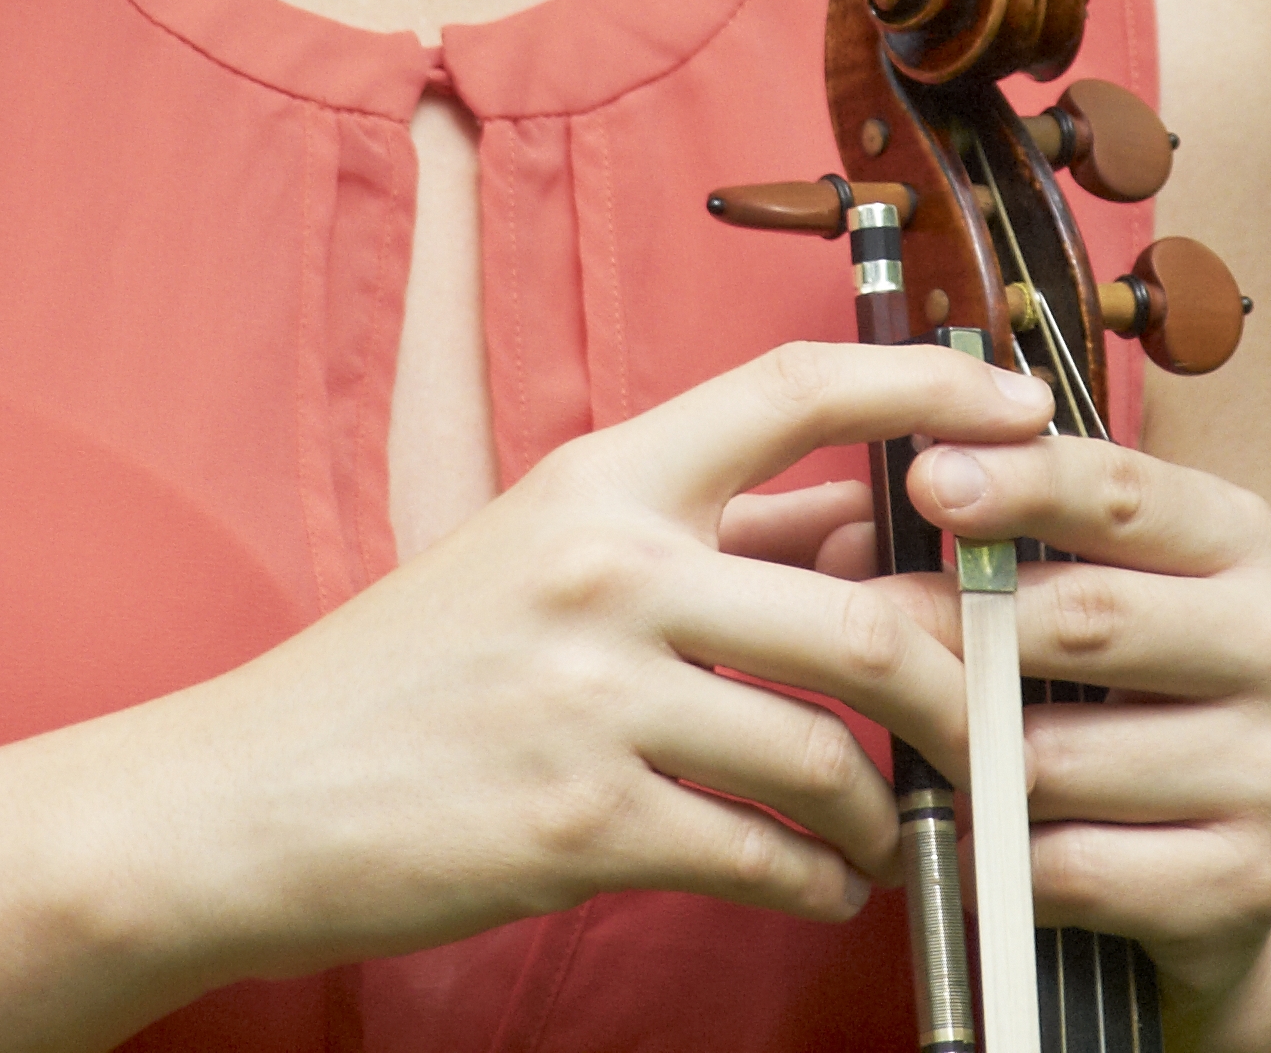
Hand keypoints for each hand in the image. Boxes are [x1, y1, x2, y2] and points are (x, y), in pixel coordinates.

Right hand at [156, 340, 1055, 980]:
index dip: (930, 385)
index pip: (796, 387)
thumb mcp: (540, 555)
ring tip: (892, 830)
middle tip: (993, 723)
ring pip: (829, 752)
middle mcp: (608, 568)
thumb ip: (698, 533)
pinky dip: (816, 880)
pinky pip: (763, 855)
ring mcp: (595, 697)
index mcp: (602, 475)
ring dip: (888, 807)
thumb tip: (864, 522)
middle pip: (861, 611)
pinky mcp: (582, 823)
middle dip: (957, 686)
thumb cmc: (404, 675)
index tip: (1024, 409)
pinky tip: (818, 885)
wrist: (246, 797)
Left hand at [893, 430, 1270, 1023]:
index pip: (1123, 492)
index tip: (926, 480)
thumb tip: (844, 531)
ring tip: (905, 753)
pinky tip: (961, 846)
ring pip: (1063, 756)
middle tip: (859, 628)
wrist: (1200, 871)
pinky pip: (1073, 866)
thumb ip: (986, 545)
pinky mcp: (1247, 882)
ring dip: (963, 761)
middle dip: (954, 623)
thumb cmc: (1107, 697)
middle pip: (1088, 617)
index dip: (1021, 482)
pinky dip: (994, 860)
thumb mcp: (1068, 592)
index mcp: (1240, 541)